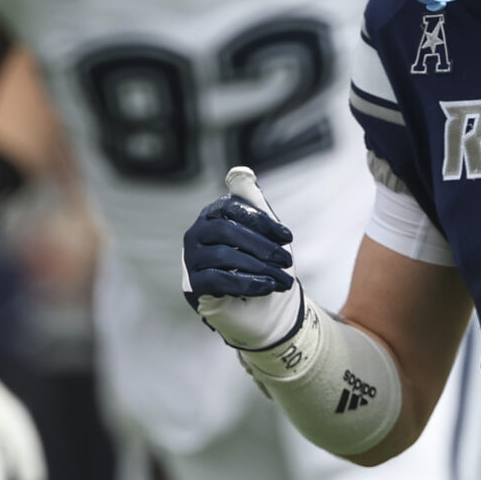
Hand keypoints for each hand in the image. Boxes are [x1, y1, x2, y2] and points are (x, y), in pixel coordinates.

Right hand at [182, 166, 303, 349]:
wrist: (261, 307)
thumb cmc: (262, 263)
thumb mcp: (263, 230)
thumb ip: (253, 201)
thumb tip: (241, 172)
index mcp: (213, 215)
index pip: (234, 209)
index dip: (262, 222)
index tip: (288, 237)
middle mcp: (197, 233)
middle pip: (227, 231)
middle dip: (262, 246)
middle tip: (286, 261)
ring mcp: (192, 259)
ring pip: (225, 256)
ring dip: (259, 267)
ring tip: (282, 279)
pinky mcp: (194, 285)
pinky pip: (220, 280)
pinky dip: (248, 283)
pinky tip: (267, 287)